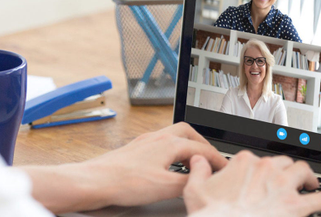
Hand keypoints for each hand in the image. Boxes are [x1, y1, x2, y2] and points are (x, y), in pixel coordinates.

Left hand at [23, 122, 227, 212]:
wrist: (94, 181)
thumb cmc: (124, 182)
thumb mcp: (165, 187)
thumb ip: (188, 182)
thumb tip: (202, 181)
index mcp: (168, 143)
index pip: (202, 149)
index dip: (218, 160)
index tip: (226, 169)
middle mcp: (157, 138)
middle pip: (188, 133)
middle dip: (204, 145)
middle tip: (212, 160)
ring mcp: (144, 143)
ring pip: (173, 137)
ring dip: (187, 147)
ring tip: (193, 162)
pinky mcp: (134, 151)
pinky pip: (161, 144)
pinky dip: (172, 152)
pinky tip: (169, 165)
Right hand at [184, 151, 320, 216]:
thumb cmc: (210, 215)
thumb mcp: (194, 191)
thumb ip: (198, 171)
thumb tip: (198, 160)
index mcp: (244, 162)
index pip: (256, 159)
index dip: (258, 170)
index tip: (256, 178)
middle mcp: (267, 169)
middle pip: (282, 163)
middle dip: (286, 170)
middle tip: (288, 180)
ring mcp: (284, 187)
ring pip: (303, 172)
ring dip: (309, 177)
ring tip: (311, 183)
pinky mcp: (297, 207)